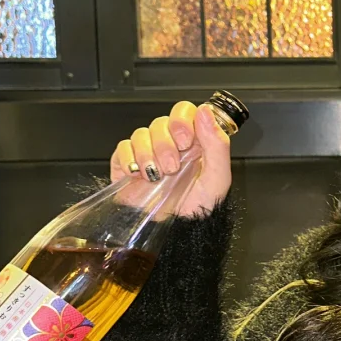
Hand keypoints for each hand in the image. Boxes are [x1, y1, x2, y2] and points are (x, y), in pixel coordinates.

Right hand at [110, 100, 231, 217]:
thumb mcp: (218, 176)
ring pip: (141, 134)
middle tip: (172, 167)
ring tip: (156, 176)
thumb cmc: (202, 204)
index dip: (181, 120)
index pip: (183, 111)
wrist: (180, 229)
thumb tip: (206, 111)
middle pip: (160, 123)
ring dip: (148, 154)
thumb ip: (217, 143)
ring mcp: (148, 151)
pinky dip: (129, 160)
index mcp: (194, 140)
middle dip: (165, 145)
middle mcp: (170, 142)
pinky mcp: (128, 164)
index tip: (185, 140)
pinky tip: (138, 174)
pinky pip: (122, 149)